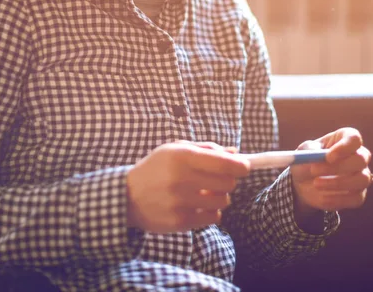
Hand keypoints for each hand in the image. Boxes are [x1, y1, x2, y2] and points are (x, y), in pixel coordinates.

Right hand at [126, 140, 249, 232]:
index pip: (223, 163)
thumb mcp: (175, 149)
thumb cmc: (156, 168)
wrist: (128, 196)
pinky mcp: (180, 222)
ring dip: (219, 196)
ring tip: (204, 192)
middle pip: (227, 183)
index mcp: (181, 156)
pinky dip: (211, 211)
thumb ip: (206, 149)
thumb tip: (235, 152)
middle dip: (228, 180)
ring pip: (222, 201)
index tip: (244, 166)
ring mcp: (180, 202)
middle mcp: (181, 179)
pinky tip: (198, 205)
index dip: (240, 165)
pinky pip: (213, 217)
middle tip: (217, 178)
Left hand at [291, 127, 372, 219]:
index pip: (354, 138)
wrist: (303, 184)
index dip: (345, 147)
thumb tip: (314, 152)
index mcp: (344, 139)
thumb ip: (308, 150)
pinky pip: (356, 198)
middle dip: (339, 167)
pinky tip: (322, 197)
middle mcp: (357, 156)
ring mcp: (361, 176)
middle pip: (361, 159)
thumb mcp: (302, 152)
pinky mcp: (359, 195)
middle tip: (315, 170)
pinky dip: (338, 199)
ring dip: (338, 183)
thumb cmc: (305, 162)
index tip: (328, 157)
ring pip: (362, 179)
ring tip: (316, 184)